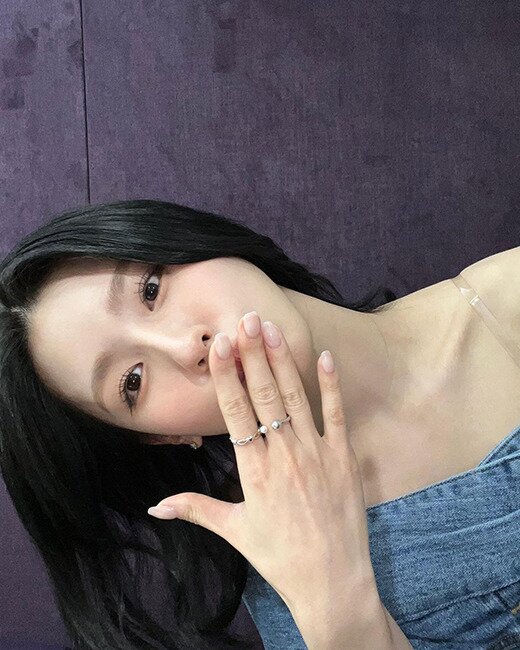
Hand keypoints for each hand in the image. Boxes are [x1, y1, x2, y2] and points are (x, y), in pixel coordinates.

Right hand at [147, 311, 378, 616]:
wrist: (331, 582)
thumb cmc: (279, 557)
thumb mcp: (234, 531)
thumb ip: (195, 509)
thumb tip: (155, 507)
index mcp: (254, 471)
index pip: (235, 413)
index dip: (226, 376)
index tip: (219, 345)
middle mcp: (283, 456)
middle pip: (264, 396)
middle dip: (253, 355)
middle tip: (245, 319)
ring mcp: (316, 454)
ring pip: (295, 398)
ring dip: (282, 361)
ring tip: (270, 328)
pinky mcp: (343, 459)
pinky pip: (337, 415)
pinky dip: (331, 385)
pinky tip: (324, 356)